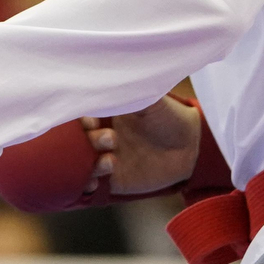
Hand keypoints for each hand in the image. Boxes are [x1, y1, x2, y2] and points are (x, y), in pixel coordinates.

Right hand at [84, 93, 202, 195]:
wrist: (189, 146)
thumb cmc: (167, 116)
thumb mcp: (148, 98)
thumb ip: (127, 91)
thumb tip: (105, 78)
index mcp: (102, 113)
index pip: (77, 116)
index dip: (80, 119)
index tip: (92, 120)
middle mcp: (97, 135)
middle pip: (74, 140)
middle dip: (85, 141)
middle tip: (110, 138)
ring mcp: (101, 157)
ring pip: (78, 163)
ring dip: (87, 163)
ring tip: (112, 161)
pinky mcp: (111, 180)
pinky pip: (88, 184)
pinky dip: (85, 185)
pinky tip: (94, 182)